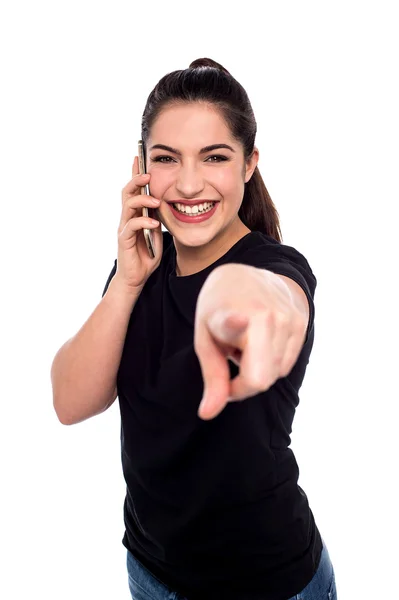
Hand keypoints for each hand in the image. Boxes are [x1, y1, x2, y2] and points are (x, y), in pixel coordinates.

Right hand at [115, 156, 162, 294]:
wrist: (136, 278)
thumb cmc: (146, 256)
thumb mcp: (157, 233)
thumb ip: (158, 218)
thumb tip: (164, 203)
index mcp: (135, 214)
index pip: (134, 189)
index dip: (135, 173)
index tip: (139, 157)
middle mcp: (127, 218)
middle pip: (127, 192)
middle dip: (137, 180)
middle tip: (148, 173)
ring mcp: (124, 228)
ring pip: (128, 205)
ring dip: (142, 199)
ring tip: (156, 200)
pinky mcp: (124, 240)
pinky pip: (131, 226)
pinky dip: (143, 222)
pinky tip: (154, 223)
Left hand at [194, 264, 306, 419]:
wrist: (247, 276)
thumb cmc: (220, 310)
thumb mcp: (205, 340)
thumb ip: (212, 378)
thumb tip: (207, 415)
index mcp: (231, 312)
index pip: (234, 322)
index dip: (234, 323)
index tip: (239, 318)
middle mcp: (266, 314)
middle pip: (260, 380)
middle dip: (242, 384)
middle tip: (229, 365)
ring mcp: (288, 318)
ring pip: (274, 375)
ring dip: (258, 370)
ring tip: (246, 344)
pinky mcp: (302, 323)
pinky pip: (286, 365)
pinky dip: (271, 363)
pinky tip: (261, 341)